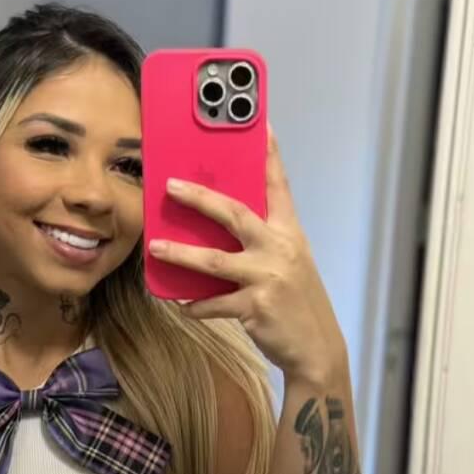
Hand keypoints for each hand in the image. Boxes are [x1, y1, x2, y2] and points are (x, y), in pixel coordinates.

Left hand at [148, 125, 347, 385]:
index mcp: (289, 232)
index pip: (278, 185)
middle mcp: (279, 248)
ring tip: (155, 247)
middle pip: (234, 214)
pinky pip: (216, 303)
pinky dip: (196, 305)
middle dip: (200, 198)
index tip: (260, 124)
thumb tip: (221, 223)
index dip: (270, 154)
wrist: (318, 349)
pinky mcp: (256, 306)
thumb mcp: (290, 261)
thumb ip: (262, 240)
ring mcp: (268, 277)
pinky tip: (181, 305)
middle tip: (171, 185)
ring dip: (181, 253)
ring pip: (214, 260)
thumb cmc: (297, 300)